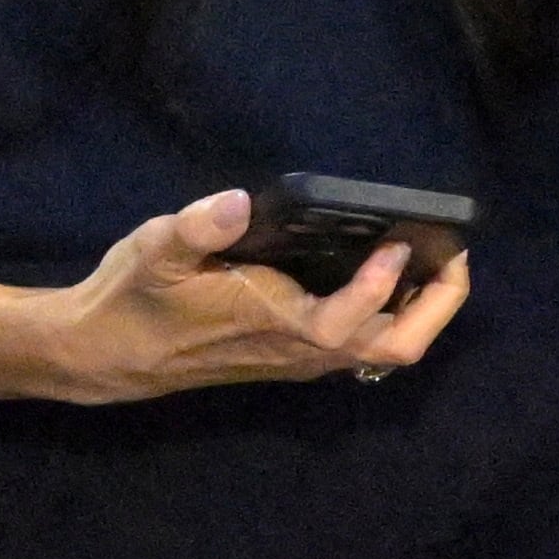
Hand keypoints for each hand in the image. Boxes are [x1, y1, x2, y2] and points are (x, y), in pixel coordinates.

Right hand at [34, 188, 468, 404]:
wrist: (103, 354)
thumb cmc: (134, 300)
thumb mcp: (154, 252)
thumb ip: (196, 228)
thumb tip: (237, 201)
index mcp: (273, 325)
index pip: (346, 322)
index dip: (379, 285)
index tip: (398, 239)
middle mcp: (299, 349)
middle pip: (392, 348)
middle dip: (436, 305)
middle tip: (455, 252)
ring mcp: (300, 356)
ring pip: (384, 350)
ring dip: (422, 308)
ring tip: (439, 255)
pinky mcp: (294, 353)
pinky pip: (364, 342)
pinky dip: (394, 310)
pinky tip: (393, 268)